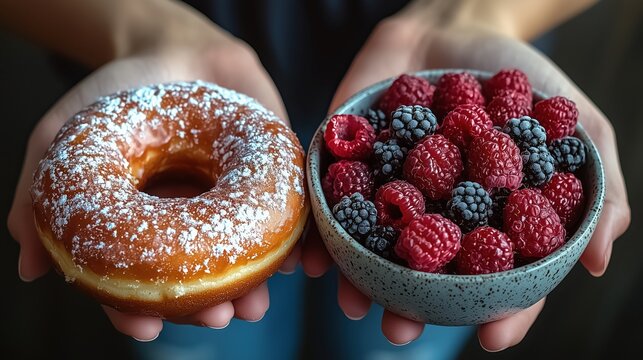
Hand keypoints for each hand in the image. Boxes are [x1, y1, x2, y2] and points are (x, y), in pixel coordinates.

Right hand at [7, 21, 296, 340]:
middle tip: (216, 318)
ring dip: (251, 286)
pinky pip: (282, 214)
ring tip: (254, 303)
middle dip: (206, 305)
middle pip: (198, 277)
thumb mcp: (66, 135)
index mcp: (145, 222)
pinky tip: (291, 260)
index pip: (140, 279)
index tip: (144, 328)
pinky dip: (290, 241)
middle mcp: (190, 221)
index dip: (138, 309)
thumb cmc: (118, 92)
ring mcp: (230, 202)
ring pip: (243, 256)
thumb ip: (40, 193)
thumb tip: (29, 268)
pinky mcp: (267, 176)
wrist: (176, 48)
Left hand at [301, 11, 629, 349]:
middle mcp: (435, 214)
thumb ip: (595, 186)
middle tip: (399, 330)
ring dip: (358, 281)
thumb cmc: (519, 78)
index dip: (500, 311)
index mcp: (485, 218)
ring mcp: (389, 189)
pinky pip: (331, 200)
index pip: (496, 277)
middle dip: (409, 308)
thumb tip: (599, 262)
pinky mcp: (351, 161)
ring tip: (353, 302)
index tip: (493, 338)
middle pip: (423, 275)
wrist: (457, 25)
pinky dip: (320, 228)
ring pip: (371, 248)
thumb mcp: (574, 125)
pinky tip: (314, 257)